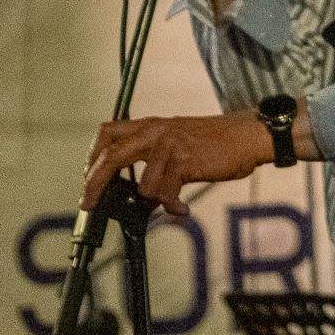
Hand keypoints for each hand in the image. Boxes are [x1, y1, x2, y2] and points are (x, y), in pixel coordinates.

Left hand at [83, 112, 274, 215]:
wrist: (246, 135)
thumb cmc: (213, 141)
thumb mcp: (177, 138)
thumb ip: (153, 156)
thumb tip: (135, 190)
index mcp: (150, 125)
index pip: (108, 132)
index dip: (93, 156)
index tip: (88, 177)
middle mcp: (156, 132)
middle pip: (111, 157)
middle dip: (94, 184)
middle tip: (88, 204)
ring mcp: (170, 146)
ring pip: (144, 186)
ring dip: (156, 201)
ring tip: (172, 203)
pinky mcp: (186, 161)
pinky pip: (167, 194)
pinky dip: (174, 207)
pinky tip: (183, 209)